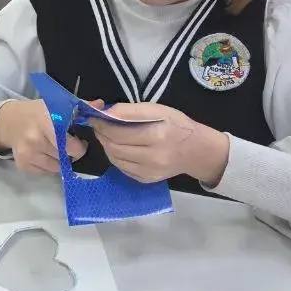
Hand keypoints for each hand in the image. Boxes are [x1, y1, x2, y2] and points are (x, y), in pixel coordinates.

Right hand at [0, 99, 88, 174]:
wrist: (9, 121)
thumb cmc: (37, 113)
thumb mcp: (56, 105)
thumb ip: (80, 107)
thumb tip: (100, 105)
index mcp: (47, 121)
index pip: (71, 145)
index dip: (80, 145)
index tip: (80, 140)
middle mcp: (35, 138)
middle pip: (65, 157)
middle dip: (71, 153)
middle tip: (68, 145)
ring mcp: (28, 153)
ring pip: (57, 167)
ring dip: (60, 160)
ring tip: (54, 148)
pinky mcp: (23, 165)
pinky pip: (46, 172)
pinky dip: (48, 165)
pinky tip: (44, 153)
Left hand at [90, 102, 229, 186]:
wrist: (197, 152)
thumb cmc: (178, 126)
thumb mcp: (159, 110)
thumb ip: (131, 111)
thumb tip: (107, 112)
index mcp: (156, 136)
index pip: (119, 132)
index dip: (102, 124)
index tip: (94, 116)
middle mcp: (152, 157)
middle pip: (114, 147)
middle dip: (101, 134)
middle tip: (98, 125)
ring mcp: (148, 172)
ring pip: (114, 159)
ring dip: (106, 145)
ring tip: (107, 134)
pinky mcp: (145, 180)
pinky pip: (121, 168)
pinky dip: (115, 156)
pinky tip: (118, 147)